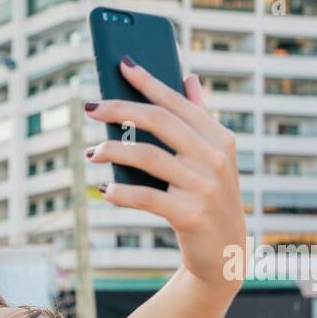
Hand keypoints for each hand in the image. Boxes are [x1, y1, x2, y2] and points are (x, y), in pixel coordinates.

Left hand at [84, 58, 246, 289]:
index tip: (122, 64)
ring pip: (148, 157)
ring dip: (114, 151)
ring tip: (92, 152)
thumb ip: (199, 119)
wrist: (225, 254)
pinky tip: (104, 191)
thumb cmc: (209, 199)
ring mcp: (204, 186)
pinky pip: (147, 197)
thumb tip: (189, 79)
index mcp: (219, 138)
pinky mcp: (190, 215)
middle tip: (91, 108)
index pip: (177, 102)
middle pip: (159, 122)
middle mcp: (215, 158)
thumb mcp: (212, 158)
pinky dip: (122, 193)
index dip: (149, 82)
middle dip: (120, 109)